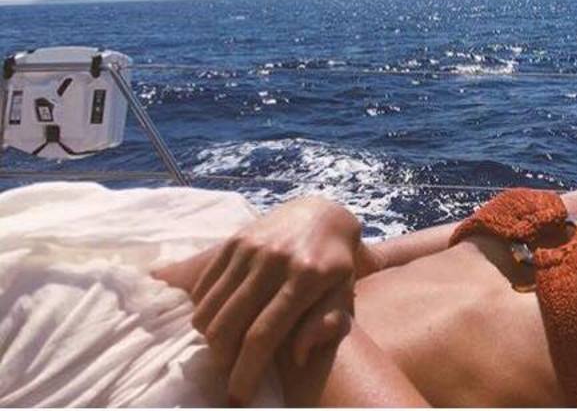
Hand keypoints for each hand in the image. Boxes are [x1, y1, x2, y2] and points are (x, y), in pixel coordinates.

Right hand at [187, 196, 363, 404]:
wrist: (323, 215)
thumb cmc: (336, 265)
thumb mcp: (343, 294)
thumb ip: (326, 324)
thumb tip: (299, 357)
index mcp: (306, 278)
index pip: (263, 335)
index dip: (246, 372)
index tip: (238, 398)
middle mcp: (275, 260)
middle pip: (228, 327)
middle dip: (223, 362)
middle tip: (230, 374)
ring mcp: (251, 248)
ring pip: (209, 311)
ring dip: (210, 340)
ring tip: (226, 350)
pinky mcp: (234, 241)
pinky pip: (202, 289)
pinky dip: (204, 312)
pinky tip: (221, 320)